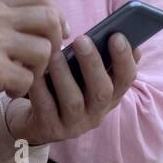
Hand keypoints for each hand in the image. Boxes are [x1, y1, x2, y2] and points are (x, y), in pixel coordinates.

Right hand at [0, 0, 68, 115]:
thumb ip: (3, 14)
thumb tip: (48, 19)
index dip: (56, 13)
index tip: (56, 32)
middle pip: (49, 18)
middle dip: (54, 41)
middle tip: (43, 59)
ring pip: (43, 51)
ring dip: (37, 70)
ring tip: (19, 77)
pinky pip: (27, 79)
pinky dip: (21, 89)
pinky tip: (4, 90)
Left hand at [3, 32, 141, 146]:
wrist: (35, 120)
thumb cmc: (63, 86)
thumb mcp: (82, 73)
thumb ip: (98, 57)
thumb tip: (118, 34)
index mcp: (110, 95)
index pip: (126, 79)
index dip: (124, 59)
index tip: (117, 35)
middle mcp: (96, 113)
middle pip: (102, 91)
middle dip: (93, 64)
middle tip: (82, 39)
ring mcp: (74, 125)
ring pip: (74, 102)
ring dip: (65, 75)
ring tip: (54, 54)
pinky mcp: (50, 129)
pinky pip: (46, 108)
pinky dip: (40, 88)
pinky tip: (35, 72)